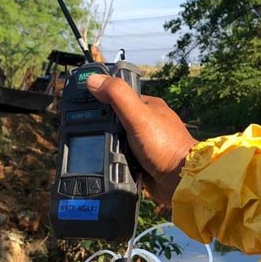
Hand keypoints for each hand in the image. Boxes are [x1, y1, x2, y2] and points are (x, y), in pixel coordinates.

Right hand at [86, 74, 198, 205]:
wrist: (181, 182)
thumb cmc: (164, 146)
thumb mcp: (138, 115)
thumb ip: (117, 96)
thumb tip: (92, 79)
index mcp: (147, 105)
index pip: (117, 95)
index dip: (99, 97)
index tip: (80, 103)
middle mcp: (146, 122)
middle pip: (114, 118)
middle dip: (100, 125)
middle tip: (82, 130)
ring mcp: (144, 142)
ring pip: (116, 139)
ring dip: (105, 144)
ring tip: (89, 147)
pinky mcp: (142, 160)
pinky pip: (120, 156)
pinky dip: (113, 159)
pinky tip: (103, 161)